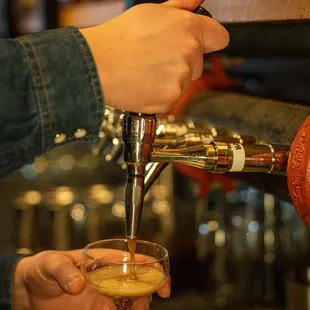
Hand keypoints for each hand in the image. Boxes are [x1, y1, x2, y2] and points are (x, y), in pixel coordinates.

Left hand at [13, 250, 170, 309]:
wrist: (29, 289)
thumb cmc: (43, 267)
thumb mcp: (51, 263)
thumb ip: (64, 271)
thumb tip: (78, 285)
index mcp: (105, 260)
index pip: (136, 260)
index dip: (154, 268)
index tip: (163, 282)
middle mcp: (110, 278)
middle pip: (140, 283)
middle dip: (149, 293)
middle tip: (141, 306)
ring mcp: (105, 297)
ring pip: (133, 302)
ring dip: (138, 308)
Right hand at [80, 0, 228, 113]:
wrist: (97, 65)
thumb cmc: (119, 38)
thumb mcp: (151, 12)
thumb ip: (180, 7)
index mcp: (188, 28)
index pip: (219, 38)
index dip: (211, 41)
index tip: (203, 44)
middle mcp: (189, 52)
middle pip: (198, 64)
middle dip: (182, 63)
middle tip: (156, 59)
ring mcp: (180, 78)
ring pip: (183, 83)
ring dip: (169, 80)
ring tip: (145, 72)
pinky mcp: (170, 99)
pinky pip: (171, 98)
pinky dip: (159, 95)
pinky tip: (143, 85)